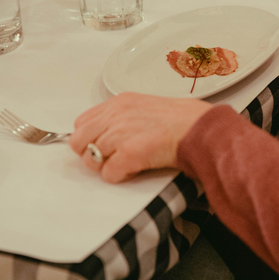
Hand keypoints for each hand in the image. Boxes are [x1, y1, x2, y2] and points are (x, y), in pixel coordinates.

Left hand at [69, 93, 212, 182]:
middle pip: (79, 141)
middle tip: (110, 159)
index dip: (89, 138)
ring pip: (91, 160)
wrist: (200, 129)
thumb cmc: (181, 121)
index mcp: (118, 103)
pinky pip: (108, 174)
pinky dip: (119, 176)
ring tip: (127, 164)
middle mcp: (115, 116)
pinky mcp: (128, 154)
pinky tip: (134, 170)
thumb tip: (106, 134)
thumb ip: (123, 117)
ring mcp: (120, 134)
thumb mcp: (145, 108)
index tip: (100, 145)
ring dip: (107, 166)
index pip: (82, 122)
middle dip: (91, 154)